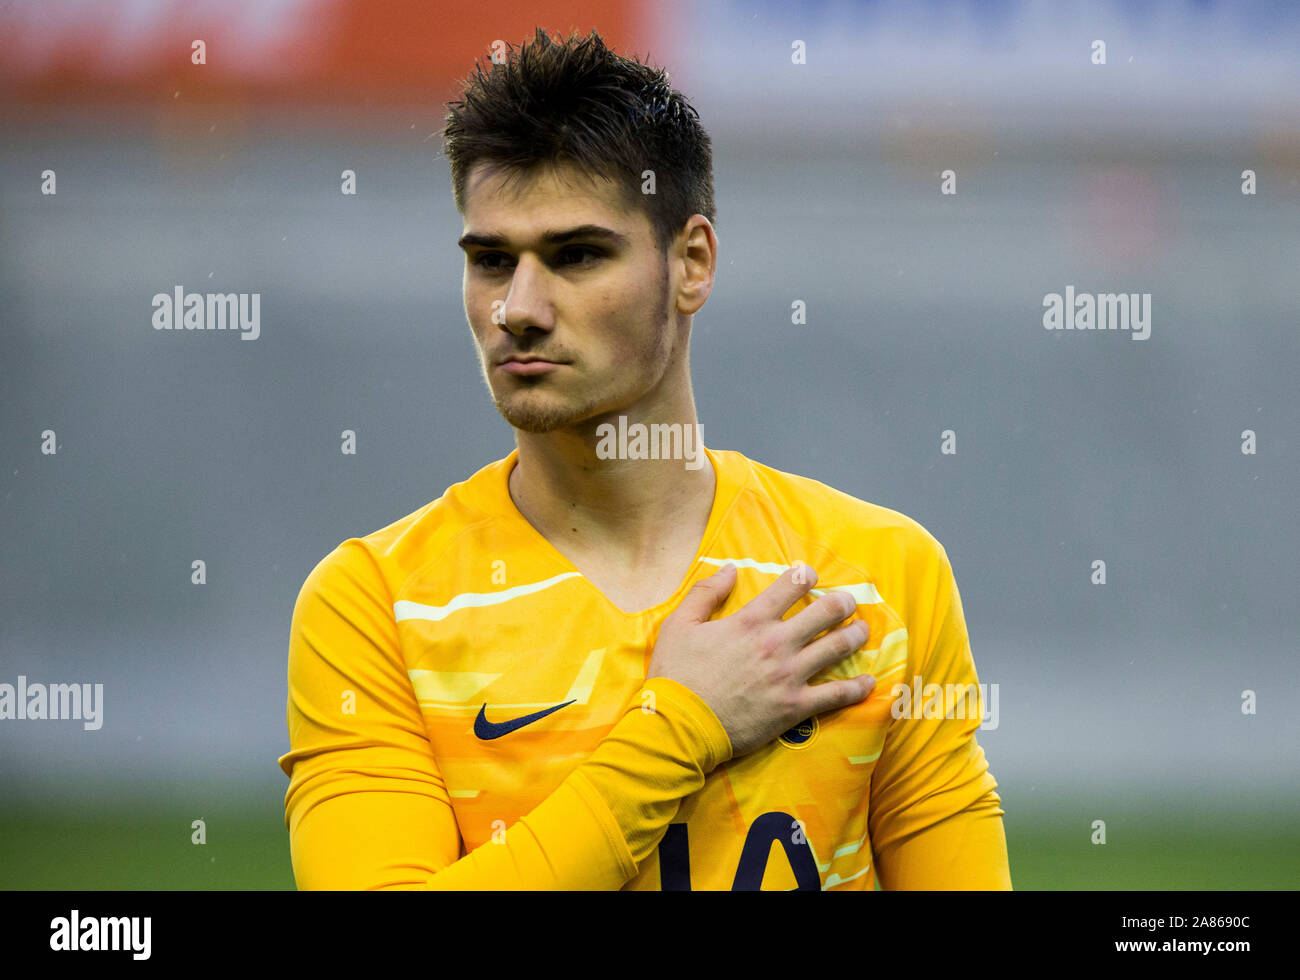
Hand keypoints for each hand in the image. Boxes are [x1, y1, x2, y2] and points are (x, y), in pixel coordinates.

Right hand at [647, 562, 874, 756]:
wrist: (679, 726)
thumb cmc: (676, 674)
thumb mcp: (679, 624)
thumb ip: (706, 592)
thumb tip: (729, 569)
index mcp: (750, 621)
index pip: (789, 586)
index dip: (804, 575)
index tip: (810, 574)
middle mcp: (776, 643)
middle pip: (824, 613)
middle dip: (842, 603)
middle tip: (849, 602)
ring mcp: (789, 676)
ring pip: (836, 648)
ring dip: (855, 636)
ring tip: (863, 631)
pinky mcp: (795, 707)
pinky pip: (836, 695)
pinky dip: (857, 688)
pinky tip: (870, 682)